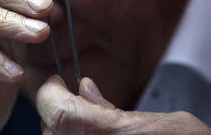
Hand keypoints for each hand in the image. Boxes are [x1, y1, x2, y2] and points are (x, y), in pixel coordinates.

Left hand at [37, 75, 210, 134]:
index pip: (55, 110)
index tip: (55, 80)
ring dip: (61, 125)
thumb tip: (86, 89)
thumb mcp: (160, 123)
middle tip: (67, 94)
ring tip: (79, 113)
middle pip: (50, 127)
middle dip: (55, 107)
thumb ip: (112, 108)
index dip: (49, 92)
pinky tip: (88, 129)